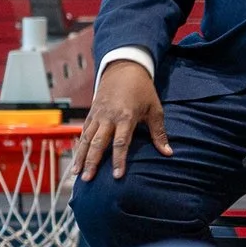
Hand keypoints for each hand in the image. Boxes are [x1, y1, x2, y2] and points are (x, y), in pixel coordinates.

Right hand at [75, 59, 170, 181]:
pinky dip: (79, 145)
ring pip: (86, 138)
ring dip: (81, 156)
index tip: (117, 176)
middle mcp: (109, 117)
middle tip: (87, 179)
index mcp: (126, 116)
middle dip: (92, 162)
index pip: (121, 143)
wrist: (124, 68)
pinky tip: (77, 158)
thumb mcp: (154, 109)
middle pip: (98, 143)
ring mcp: (98, 115)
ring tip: (77, 173)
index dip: (118, 160)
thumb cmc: (142, 89)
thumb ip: (159, 133)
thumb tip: (168, 153)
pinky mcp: (92, 113)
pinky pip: (84, 131)